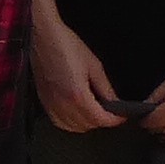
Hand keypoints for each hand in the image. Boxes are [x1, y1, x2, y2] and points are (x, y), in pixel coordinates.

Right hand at [31, 10, 125, 135]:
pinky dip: (70, 123)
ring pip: (72, 127)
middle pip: (87, 126)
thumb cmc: (66, 45)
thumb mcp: (93, 65)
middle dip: (102, 121)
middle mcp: (63, 104)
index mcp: (77, 95)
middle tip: (110, 112)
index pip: (100, 119)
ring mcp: (51, 104)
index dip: (115, 120)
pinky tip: (76, 113)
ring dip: (86, 123)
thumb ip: (105, 88)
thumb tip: (115, 103)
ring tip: (94, 112)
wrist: (42, 36)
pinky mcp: (43, 101)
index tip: (122, 116)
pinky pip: (59, 122)